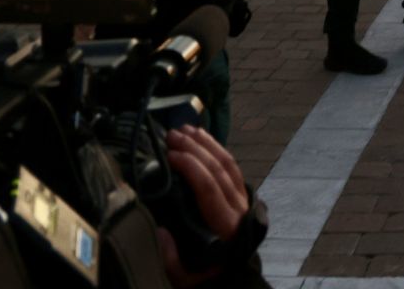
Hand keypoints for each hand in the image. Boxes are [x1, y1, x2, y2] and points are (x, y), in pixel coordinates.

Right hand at [156, 126, 251, 285]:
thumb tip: (161, 232)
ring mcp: (242, 200)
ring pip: (228, 164)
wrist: (235, 277)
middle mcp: (238, 208)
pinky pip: (231, 167)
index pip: (209, 188)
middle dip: (195, 149)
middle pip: (218, 170)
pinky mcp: (241, 196)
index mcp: (226, 226)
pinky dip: (216, 148)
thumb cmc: (207, 275)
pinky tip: (202, 137)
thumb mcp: (187, 278)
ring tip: (185, 129)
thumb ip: (172, 260)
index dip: (191, 168)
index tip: (170, 155)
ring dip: (206, 144)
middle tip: (171, 135)